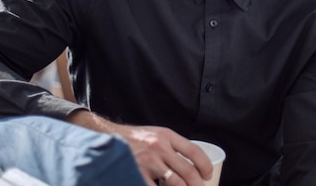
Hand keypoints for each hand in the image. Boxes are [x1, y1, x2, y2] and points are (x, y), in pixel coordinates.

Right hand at [67, 111, 211, 185]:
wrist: (107, 138)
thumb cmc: (133, 139)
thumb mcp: (154, 135)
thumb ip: (171, 146)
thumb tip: (190, 164)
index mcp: (166, 136)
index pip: (194, 150)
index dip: (205, 166)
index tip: (208, 175)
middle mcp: (159, 147)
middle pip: (188, 171)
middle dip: (198, 185)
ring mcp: (149, 161)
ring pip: (176, 184)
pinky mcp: (138, 172)